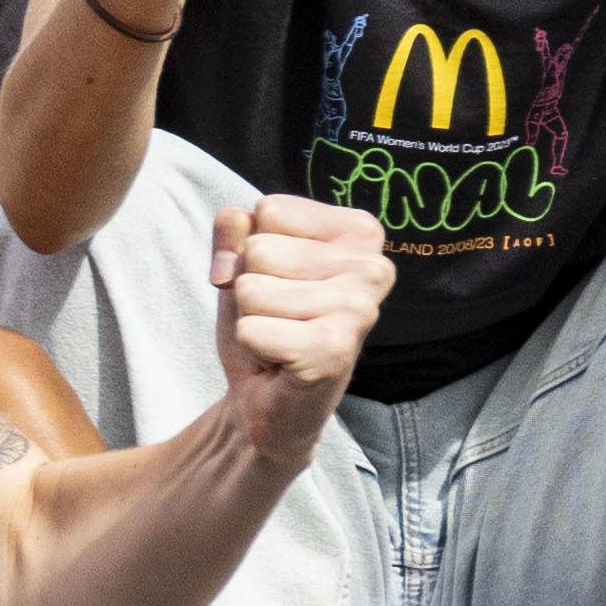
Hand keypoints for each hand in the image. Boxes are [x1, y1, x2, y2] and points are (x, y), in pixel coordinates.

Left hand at [200, 185, 384, 446]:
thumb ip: (232, 228)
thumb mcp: (243, 258)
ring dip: (251, 316)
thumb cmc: (266, 316)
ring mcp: (359, 310)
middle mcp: (374, 268)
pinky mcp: (335, 351)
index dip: (252, 246)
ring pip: (251, 288)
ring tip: (280, 334)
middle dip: (250, 284)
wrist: (269, 395)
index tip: (278, 278)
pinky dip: (251, 344)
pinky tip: (280, 358)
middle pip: (259, 248)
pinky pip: (250, 328)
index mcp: (361, 233)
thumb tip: (231, 245)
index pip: (269, 210)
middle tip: (278, 314)